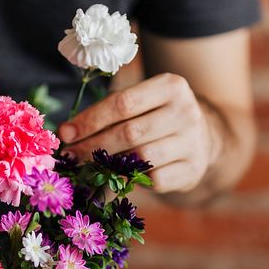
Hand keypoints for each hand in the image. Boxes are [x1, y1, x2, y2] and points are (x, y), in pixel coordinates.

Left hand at [58, 73, 213, 193]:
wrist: (202, 137)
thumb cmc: (157, 116)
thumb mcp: (140, 102)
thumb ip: (108, 112)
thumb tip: (68, 134)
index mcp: (171, 86)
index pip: (122, 103)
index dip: (90, 120)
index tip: (66, 133)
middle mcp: (186, 112)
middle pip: (130, 133)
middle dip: (93, 146)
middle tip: (70, 156)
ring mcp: (193, 142)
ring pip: (142, 159)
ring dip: (109, 166)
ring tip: (89, 168)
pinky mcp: (193, 169)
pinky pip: (155, 180)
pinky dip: (135, 181)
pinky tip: (122, 178)